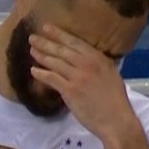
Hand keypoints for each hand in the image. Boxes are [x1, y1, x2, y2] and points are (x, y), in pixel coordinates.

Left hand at [28, 24, 136, 140]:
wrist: (116, 120)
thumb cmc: (115, 101)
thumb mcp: (110, 75)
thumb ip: (97, 65)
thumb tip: (83, 59)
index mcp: (99, 59)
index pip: (76, 42)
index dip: (60, 34)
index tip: (47, 27)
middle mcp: (88, 64)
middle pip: (62, 50)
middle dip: (46, 42)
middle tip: (32, 37)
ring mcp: (78, 77)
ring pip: (55, 63)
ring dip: (41, 56)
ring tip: (31, 51)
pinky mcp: (70, 91)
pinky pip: (52, 79)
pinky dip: (41, 74)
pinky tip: (33, 71)